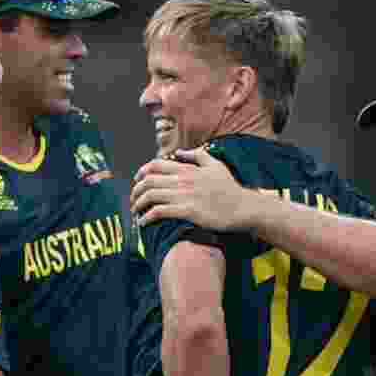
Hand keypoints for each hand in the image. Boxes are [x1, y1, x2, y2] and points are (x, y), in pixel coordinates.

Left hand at [131, 148, 249, 230]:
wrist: (242, 207)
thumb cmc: (230, 188)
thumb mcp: (215, 165)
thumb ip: (197, 155)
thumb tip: (180, 152)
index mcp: (187, 169)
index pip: (155, 165)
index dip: (141, 173)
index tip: (137, 181)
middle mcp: (183, 180)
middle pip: (149, 181)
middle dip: (136, 191)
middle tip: (133, 201)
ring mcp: (184, 196)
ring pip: (151, 196)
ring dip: (138, 204)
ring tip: (136, 212)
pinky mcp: (187, 211)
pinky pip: (160, 212)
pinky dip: (147, 217)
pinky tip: (143, 223)